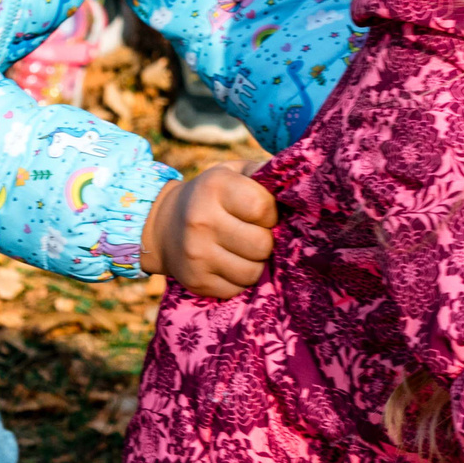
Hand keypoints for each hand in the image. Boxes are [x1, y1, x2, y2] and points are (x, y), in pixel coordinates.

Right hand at [140, 161, 277, 299]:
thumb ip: (264, 173)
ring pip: (252, 272)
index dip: (271, 213)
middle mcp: (202, 220)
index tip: (263, 212)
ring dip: (255, 263)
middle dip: (266, 240)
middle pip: (262, 245)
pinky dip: (240, 279)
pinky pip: (237, 289)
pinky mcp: (196, 281)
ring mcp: (197, 255)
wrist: (163, 225)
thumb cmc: (212, 195)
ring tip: (244, 249)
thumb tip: (300, 181)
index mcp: (215, 187)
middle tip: (255, 233)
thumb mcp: (232, 172)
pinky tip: (229, 263)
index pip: (263, 208)